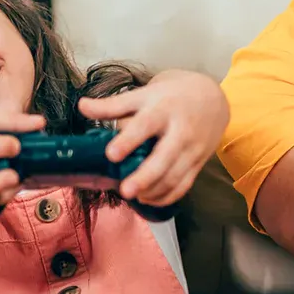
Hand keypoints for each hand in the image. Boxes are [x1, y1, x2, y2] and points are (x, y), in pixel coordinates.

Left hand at [78, 70, 229, 208]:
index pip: (145, 126)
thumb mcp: (143, 95)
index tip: (111, 154)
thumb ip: (112, 105)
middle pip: (165, 157)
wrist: (212, 99)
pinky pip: (184, 185)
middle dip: (145, 177)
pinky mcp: (198, 163)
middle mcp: (180, 131)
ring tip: (133, 196)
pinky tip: (149, 199)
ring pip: (175, 176)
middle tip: (125, 191)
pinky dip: (167, 196)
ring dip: (154, 190)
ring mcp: (192, 149)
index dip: (128, 140)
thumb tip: (81, 106)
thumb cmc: (172, 96)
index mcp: (163, 110)